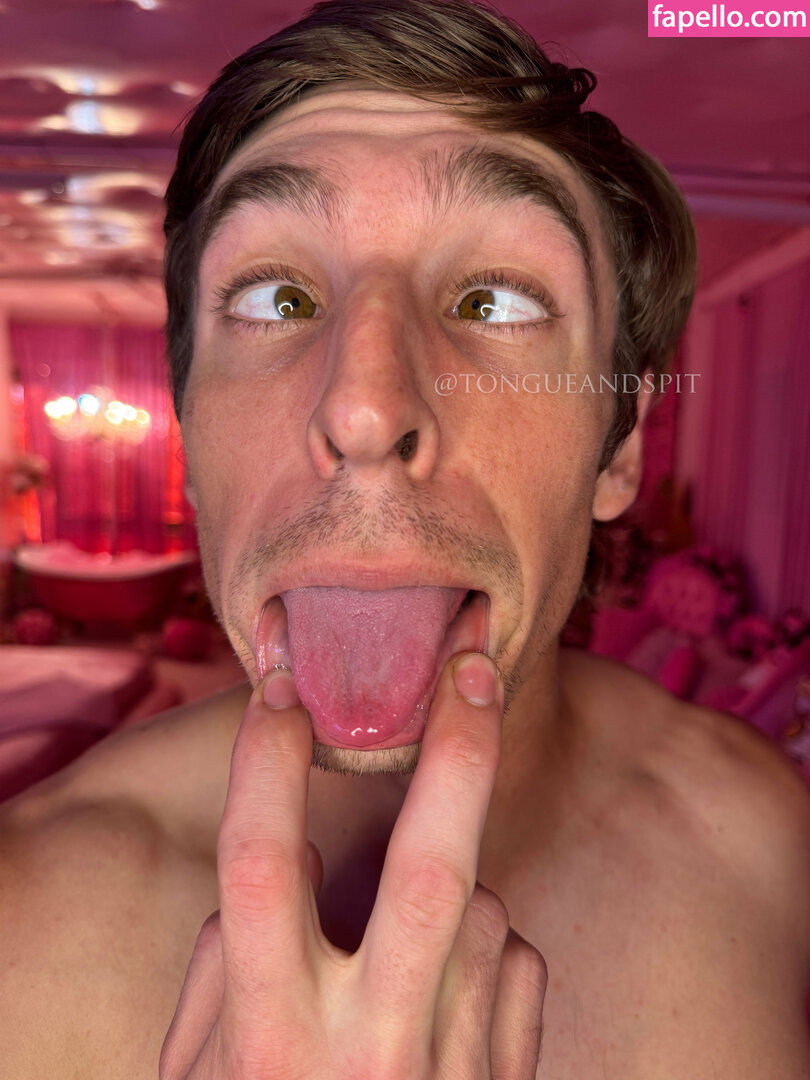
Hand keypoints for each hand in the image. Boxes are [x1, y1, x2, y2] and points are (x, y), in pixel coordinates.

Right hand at [160, 651, 546, 1078]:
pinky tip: (446, 1007)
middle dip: (456, 750)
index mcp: (272, 1040)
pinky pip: (515, 961)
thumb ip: (224, 968)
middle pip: (428, 870)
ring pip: (481, 907)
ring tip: (404, 958)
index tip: (282, 686)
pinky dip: (483, 950)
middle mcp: (369, 1052)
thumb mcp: (200, 1073)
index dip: (269, 761)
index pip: (262, 865)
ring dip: (450, 891)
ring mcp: (452, 1072)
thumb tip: (297, 860)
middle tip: (475, 661)